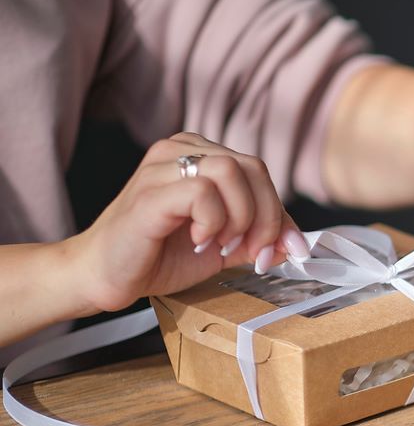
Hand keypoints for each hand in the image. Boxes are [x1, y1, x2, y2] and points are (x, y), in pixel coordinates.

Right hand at [68, 132, 310, 312]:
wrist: (105, 275)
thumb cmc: (159, 256)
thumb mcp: (224, 247)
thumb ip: (260, 239)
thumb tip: (297, 242)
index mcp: (200, 155)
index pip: (259, 172)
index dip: (278, 213)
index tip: (275, 250)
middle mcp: (181, 150)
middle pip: (253, 167)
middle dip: (266, 217)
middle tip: (249, 251)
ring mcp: (162, 167)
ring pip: (232, 171)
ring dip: (241, 217)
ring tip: (219, 244)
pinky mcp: (150, 192)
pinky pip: (203, 192)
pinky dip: (213, 222)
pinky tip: (196, 241)